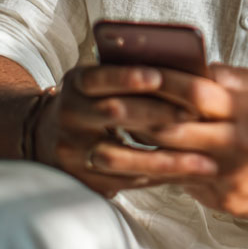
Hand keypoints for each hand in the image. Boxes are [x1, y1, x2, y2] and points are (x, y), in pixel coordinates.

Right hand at [31, 64, 216, 195]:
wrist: (44, 135)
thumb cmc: (90, 97)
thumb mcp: (97, 77)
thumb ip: (126, 71)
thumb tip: (178, 67)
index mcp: (76, 83)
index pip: (99, 77)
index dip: (127, 77)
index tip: (158, 75)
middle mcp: (69, 115)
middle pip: (114, 113)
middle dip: (157, 113)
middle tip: (193, 114)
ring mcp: (71, 151)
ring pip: (121, 156)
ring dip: (165, 159)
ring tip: (203, 160)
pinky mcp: (82, 180)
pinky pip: (125, 181)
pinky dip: (157, 177)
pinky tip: (186, 175)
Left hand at [71, 63, 247, 219]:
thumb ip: (225, 76)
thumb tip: (189, 63)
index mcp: (242, 108)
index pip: (196, 91)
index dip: (164, 82)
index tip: (133, 72)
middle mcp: (234, 140)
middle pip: (176, 128)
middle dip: (136, 117)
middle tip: (102, 107)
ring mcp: (227, 173)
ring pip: (171, 163)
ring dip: (132, 156)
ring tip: (98, 149)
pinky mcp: (222, 199)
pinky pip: (181, 186)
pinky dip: (153, 178)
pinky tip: (125, 172)